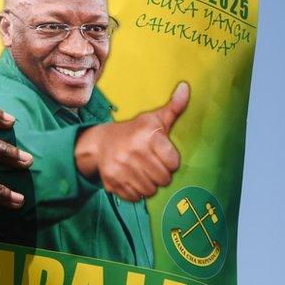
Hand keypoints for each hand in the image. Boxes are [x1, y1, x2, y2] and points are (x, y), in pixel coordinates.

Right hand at [75, 82, 188, 200]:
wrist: (99, 143)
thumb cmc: (134, 132)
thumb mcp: (154, 119)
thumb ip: (174, 108)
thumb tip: (185, 88)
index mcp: (147, 135)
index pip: (174, 163)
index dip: (170, 161)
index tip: (162, 155)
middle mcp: (133, 151)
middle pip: (164, 179)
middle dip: (160, 174)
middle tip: (151, 164)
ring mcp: (121, 168)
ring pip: (150, 191)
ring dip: (149, 184)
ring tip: (141, 171)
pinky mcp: (112, 182)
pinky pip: (135, 197)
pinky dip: (135, 192)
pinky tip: (130, 178)